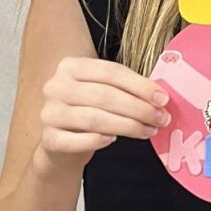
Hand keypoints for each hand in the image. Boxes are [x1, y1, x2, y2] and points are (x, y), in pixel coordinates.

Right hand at [35, 56, 170, 173]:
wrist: (61, 144)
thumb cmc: (89, 110)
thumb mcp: (103, 91)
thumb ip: (125, 88)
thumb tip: (160, 96)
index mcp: (72, 66)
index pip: (111, 72)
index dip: (140, 85)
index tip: (163, 99)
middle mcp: (56, 86)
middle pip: (105, 95)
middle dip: (138, 108)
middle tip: (161, 118)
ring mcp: (49, 112)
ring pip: (94, 118)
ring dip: (127, 126)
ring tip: (148, 131)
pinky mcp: (47, 139)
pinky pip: (74, 141)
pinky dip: (96, 141)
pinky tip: (112, 141)